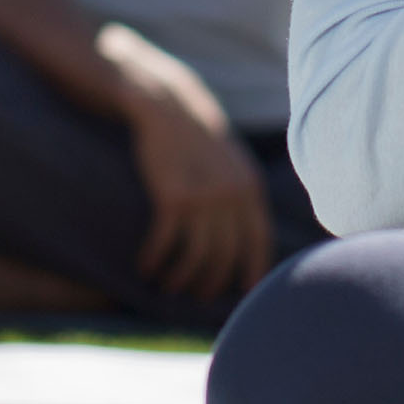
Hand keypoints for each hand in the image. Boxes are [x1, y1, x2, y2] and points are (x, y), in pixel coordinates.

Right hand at [98, 24, 273, 301]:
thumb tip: (245, 242)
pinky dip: (154, 259)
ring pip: (195, 256)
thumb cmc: (200, 143)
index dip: (252, 273)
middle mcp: (233, 195)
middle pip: (224, 258)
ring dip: (179, 277)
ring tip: (166, 284)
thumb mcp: (231, 164)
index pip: (258, 242)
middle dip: (209, 284)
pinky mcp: (173, 195)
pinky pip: (165, 241)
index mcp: (251, 188)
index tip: (245, 298)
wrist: (169, 105)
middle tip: (194, 295)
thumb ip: (241, 198)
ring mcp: (204, 195)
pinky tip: (145, 265)